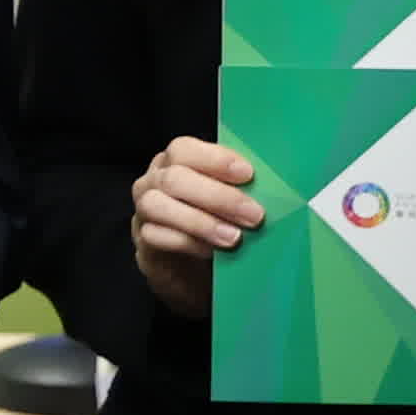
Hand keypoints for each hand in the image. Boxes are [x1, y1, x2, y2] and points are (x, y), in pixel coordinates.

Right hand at [129, 137, 263, 320]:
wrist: (191, 265)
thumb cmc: (215, 222)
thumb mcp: (229, 199)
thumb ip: (240, 187)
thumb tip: (272, 186)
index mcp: (175, 162)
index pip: (184, 149)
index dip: (215, 160)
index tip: (248, 175)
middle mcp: (154, 180)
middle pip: (175, 178)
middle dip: (219, 197)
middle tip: (254, 216)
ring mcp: (144, 209)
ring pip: (158, 205)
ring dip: (201, 222)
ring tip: (234, 238)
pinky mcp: (143, 239)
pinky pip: (156, 236)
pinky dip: (187, 243)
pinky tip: (211, 251)